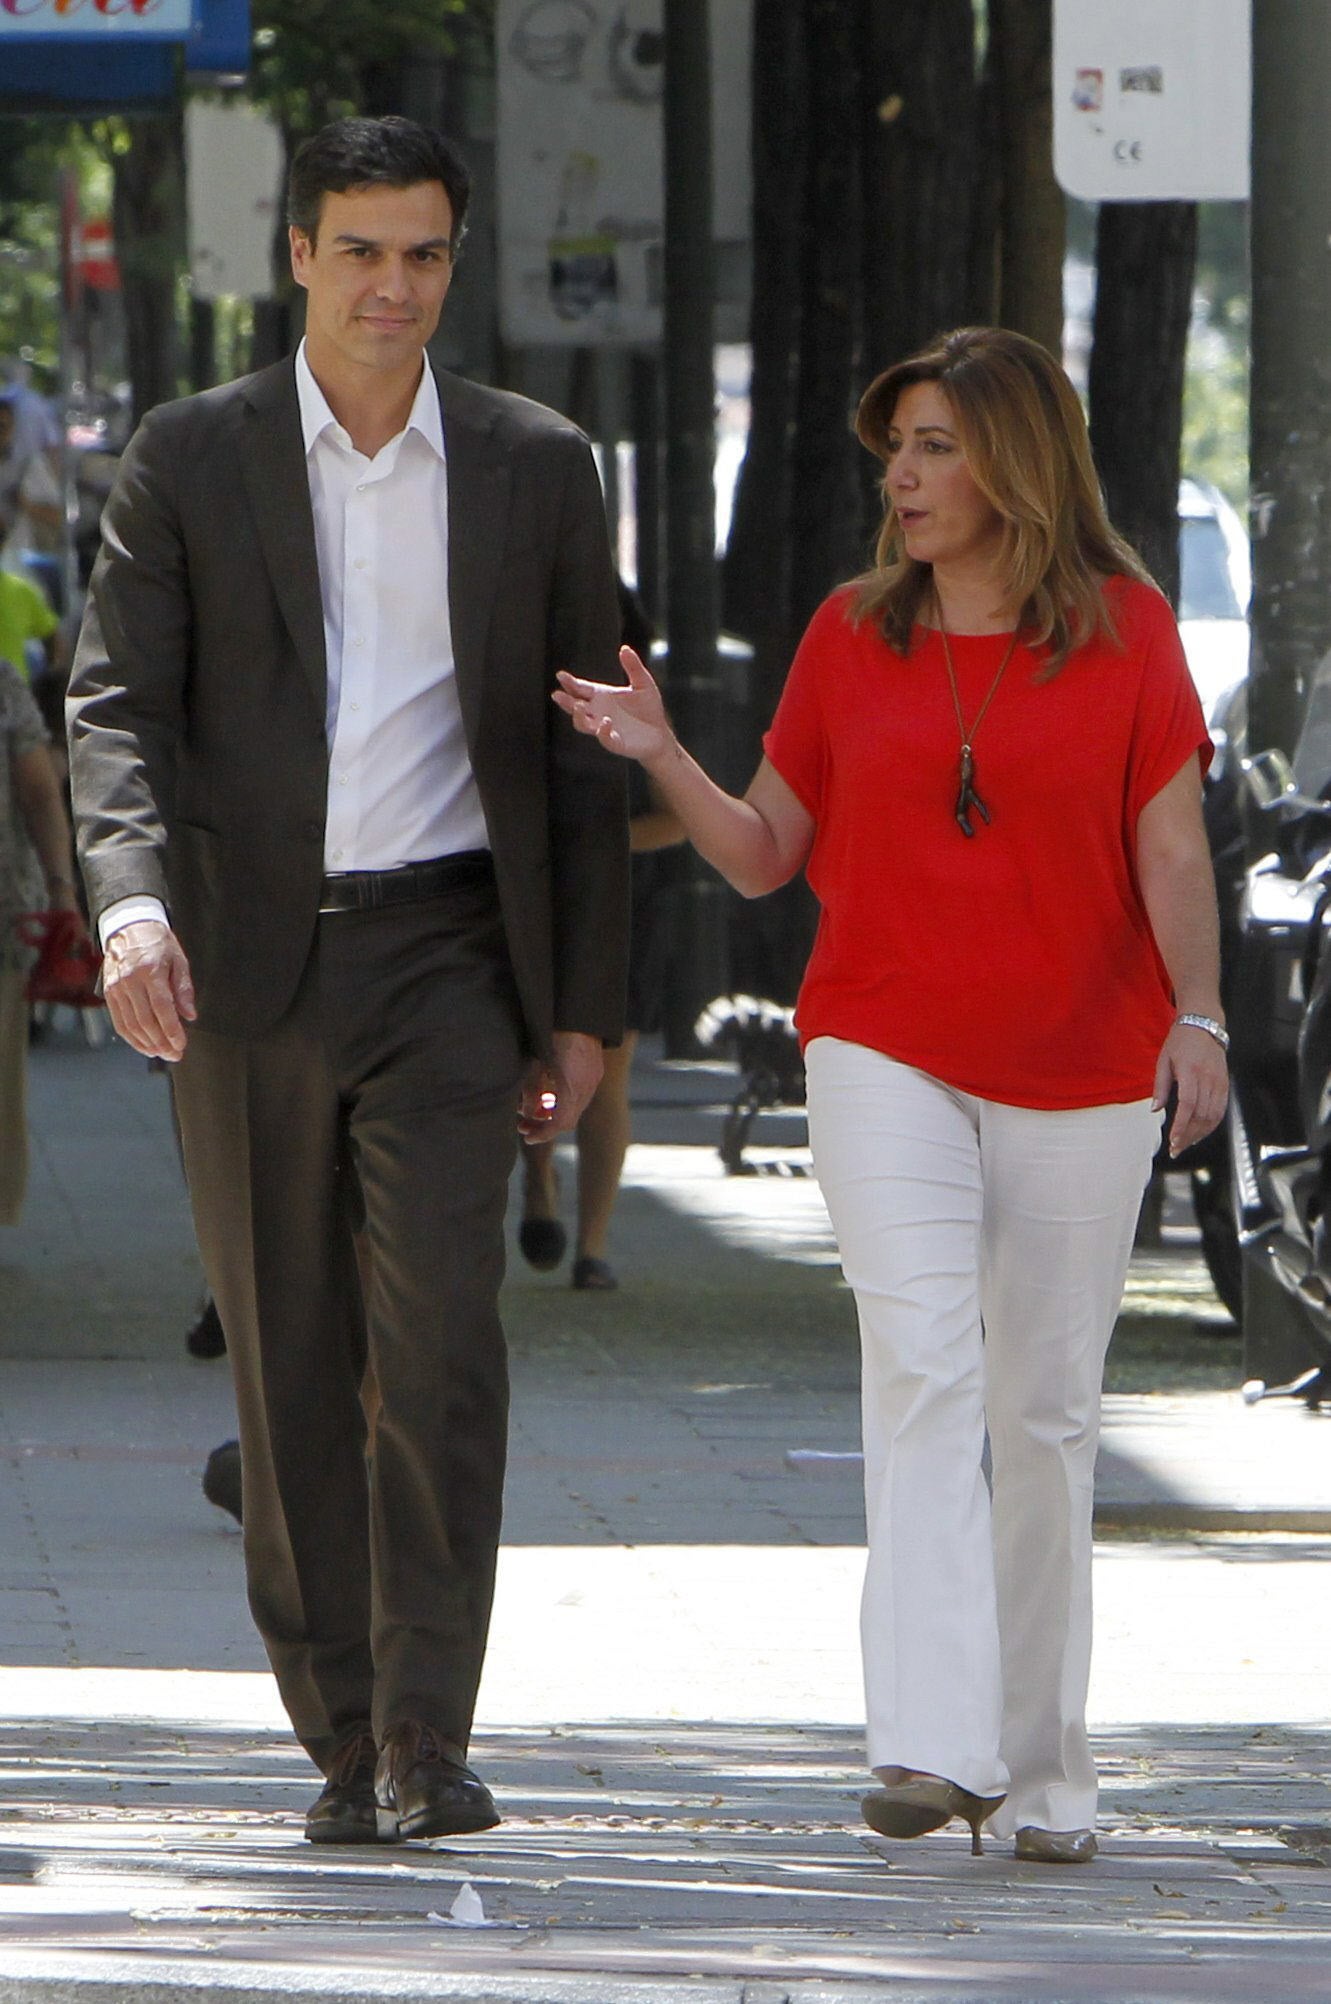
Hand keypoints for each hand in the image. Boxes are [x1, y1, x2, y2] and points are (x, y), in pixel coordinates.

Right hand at [102, 919, 196, 1061]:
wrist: (129, 927)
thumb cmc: (158, 943)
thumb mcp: (178, 960)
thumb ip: (184, 989)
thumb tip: (190, 1015)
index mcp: (151, 971)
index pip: (162, 1008)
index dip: (171, 1030)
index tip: (181, 1044)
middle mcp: (130, 981)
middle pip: (146, 1021)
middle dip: (161, 1042)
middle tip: (174, 1054)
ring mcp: (116, 988)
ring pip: (131, 1025)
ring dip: (146, 1044)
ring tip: (161, 1054)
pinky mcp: (109, 993)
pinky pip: (119, 1021)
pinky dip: (132, 1037)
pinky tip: (144, 1045)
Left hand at [518, 1032, 603, 1141]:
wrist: (578, 1011)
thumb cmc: (553, 1034)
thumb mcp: (536, 1063)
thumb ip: (531, 1091)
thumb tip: (526, 1112)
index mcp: (573, 1088)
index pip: (560, 1124)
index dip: (543, 1133)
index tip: (527, 1136)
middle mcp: (588, 1086)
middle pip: (569, 1119)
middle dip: (546, 1125)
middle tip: (524, 1125)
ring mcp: (594, 1078)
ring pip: (575, 1107)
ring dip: (555, 1113)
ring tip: (533, 1109)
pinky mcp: (595, 1070)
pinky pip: (580, 1094)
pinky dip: (564, 1101)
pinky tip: (548, 1093)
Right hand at [553, 647, 674, 763]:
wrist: (660, 735)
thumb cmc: (648, 708)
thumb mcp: (643, 683)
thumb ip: (633, 667)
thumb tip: (624, 648)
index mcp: (601, 696)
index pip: (580, 688)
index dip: (570, 683)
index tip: (560, 675)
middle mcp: (598, 712)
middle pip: (575, 707)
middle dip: (565, 701)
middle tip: (557, 694)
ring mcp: (604, 728)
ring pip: (583, 724)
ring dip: (578, 717)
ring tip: (580, 706)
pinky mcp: (616, 742)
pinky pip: (605, 738)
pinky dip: (603, 731)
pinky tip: (606, 722)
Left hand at [1153, 1020, 1228, 1156]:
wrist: (1204, 1025)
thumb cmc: (1181, 1042)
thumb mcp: (1163, 1060)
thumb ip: (1160, 1086)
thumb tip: (1155, 1109)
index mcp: (1190, 1071)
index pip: (1188, 1105)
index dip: (1182, 1125)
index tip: (1173, 1140)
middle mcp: (1207, 1078)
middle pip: (1201, 1115)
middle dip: (1188, 1135)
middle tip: (1176, 1149)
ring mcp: (1219, 1082)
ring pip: (1213, 1116)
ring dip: (1199, 1134)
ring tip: (1186, 1144)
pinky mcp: (1225, 1084)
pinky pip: (1220, 1110)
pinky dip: (1211, 1125)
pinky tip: (1200, 1133)